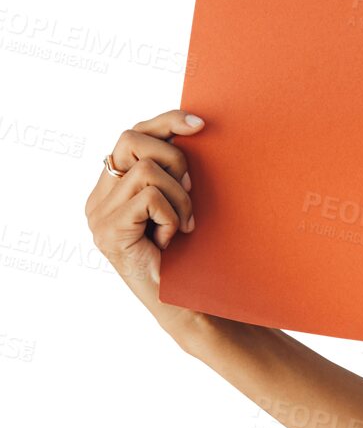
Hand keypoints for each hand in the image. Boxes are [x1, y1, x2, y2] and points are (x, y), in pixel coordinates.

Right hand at [84, 108, 208, 343]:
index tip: (200, 124)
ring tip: (185, 226)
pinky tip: (173, 238)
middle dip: (175, 158)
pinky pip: (149, 197)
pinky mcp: (109, 231)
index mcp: (114, 186)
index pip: (133, 134)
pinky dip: (172, 215)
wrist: (189, 305)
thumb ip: (176, 173)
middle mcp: (99, 197)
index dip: (165, 122)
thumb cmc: (192, 256)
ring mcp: (99, 215)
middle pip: (132, 139)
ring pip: (147, 170)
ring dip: (179, 197)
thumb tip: (196, 131)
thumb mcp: (185, 205)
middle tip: (192, 192)